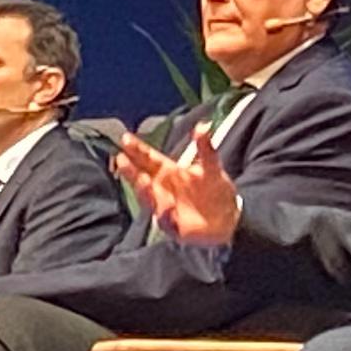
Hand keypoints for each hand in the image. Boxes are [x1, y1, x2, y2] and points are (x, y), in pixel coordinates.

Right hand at [113, 125, 238, 244]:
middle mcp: (163, 188)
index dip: (137, 149)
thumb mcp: (212, 166)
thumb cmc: (215, 190)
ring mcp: (166, 207)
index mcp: (170, 171)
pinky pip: (166, 220)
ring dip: (145, 190)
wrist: (229, 218)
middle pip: (142, 177)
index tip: (125, 138)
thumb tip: (203, 125)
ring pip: (149, 198)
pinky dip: (166, 214)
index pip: (149, 158)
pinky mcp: (173, 226)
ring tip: (142, 179)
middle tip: (121, 159)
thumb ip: (205, 147)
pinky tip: (167, 207)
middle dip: (131, 169)